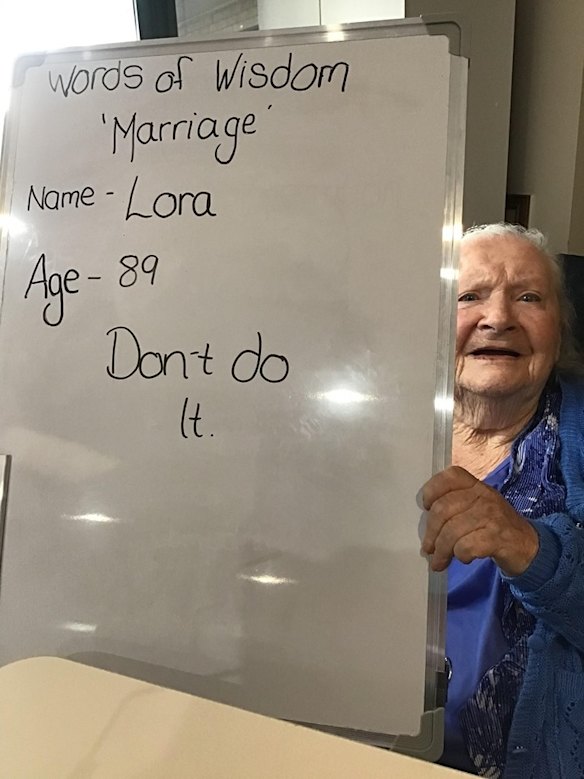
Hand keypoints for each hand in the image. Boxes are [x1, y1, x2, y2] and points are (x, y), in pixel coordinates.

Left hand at [421, 466, 539, 576]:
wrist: (528, 547)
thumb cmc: (496, 526)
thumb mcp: (479, 507)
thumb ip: (455, 506)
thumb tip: (425, 522)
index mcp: (476, 486)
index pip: (449, 477)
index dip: (431, 491)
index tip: (426, 508)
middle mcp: (484, 496)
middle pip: (443, 509)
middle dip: (431, 533)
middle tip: (429, 549)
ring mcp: (492, 515)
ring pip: (451, 531)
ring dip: (442, 550)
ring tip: (440, 561)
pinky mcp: (497, 537)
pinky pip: (465, 546)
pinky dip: (460, 555)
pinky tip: (465, 558)